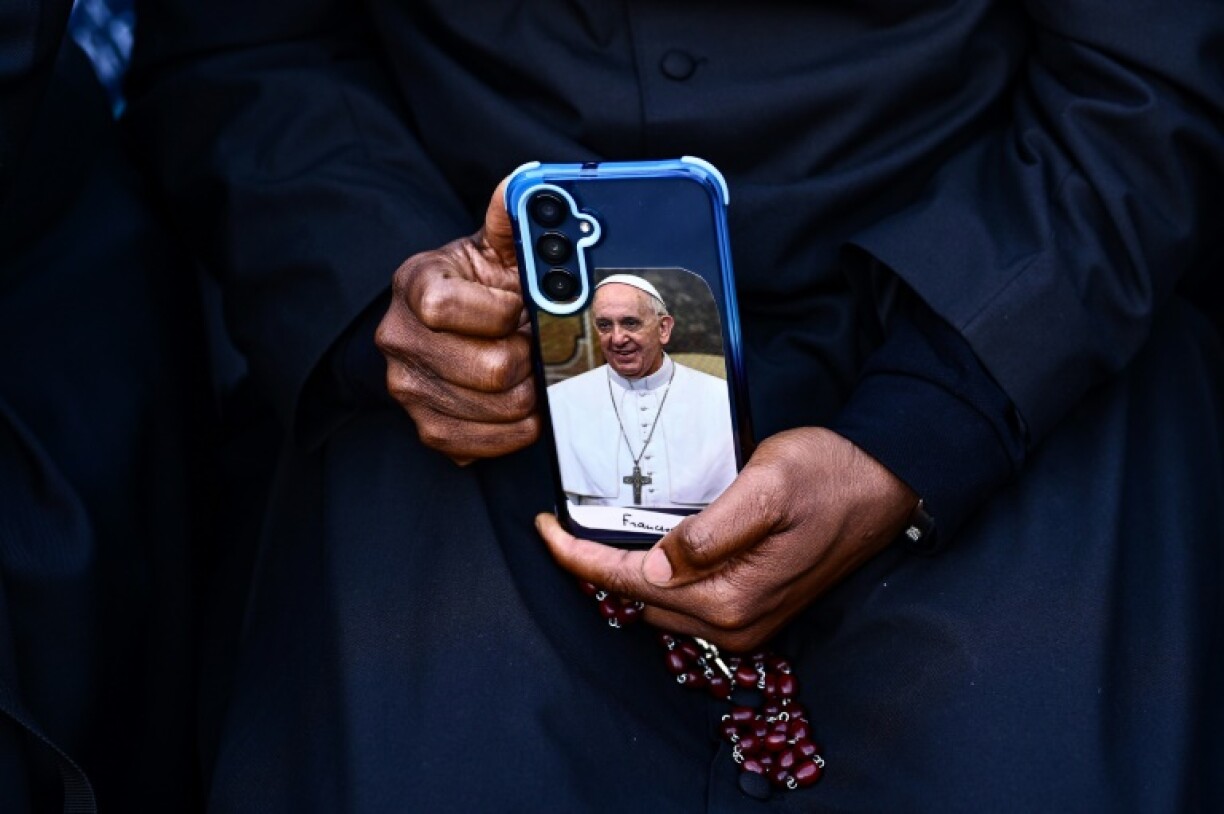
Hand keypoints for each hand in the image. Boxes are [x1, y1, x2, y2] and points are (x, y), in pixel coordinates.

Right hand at [375, 178, 539, 462]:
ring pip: (497, 409)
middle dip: (527, 358)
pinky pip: (484, 445)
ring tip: (528, 372)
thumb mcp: (492, 246)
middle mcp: (400, 338)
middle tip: (533, 345)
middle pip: (487, 369)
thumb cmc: (475, 286)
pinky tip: (520, 406)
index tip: (518, 307)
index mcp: (415, 284)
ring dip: (528, 394)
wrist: (444, 329)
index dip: (499, 312)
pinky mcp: (427, 428)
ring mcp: (409, 388)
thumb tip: (525, 184)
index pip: (445, 307)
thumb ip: (511, 217)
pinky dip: (515, 430)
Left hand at [536, 427, 917, 651]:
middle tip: (563, 525)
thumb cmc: (829, 475)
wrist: (885, 484)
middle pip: (639, 599)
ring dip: (625, 572)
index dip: (579, 558)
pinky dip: (659, 576)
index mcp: (731, 597)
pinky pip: (687, 600)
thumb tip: (660, 564)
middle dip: (595, 567)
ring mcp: (747, 620)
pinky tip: (649, 546)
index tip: (545, 530)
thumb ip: (711, 532)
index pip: (631, 582)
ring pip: (660, 603)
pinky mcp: (756, 608)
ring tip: (596, 533)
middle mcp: (735, 622)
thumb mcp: (767, 488)